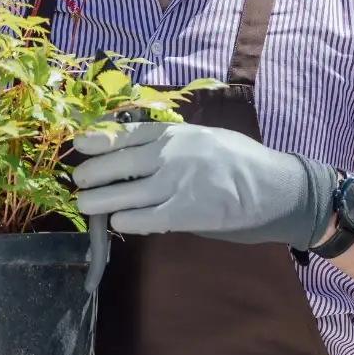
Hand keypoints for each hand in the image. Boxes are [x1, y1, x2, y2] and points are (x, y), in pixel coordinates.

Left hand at [71, 122, 338, 250]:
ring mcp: (177, 184)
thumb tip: (143, 155)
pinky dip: (127, 220)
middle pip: (120, 162)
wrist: (275, 187)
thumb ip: (177, 144)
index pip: (130, 133)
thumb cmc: (243, 161)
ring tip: (86, 205)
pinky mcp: (185, 213)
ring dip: (101, 200)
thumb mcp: (208, 138)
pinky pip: (145, 218)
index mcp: (179, 132)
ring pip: (125, 193)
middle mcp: (172, 154)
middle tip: (79, 181)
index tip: (80, 142)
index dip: (101, 138)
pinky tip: (117, 222)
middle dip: (94, 172)